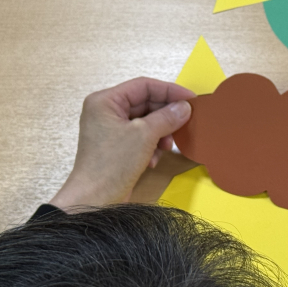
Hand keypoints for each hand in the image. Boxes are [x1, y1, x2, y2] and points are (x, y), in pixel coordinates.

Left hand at [50, 77, 194, 209]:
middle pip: (145, 104)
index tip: (191, 99)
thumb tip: (185, 107)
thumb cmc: (112, 164)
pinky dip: (152, 146)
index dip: (169, 90)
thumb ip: (167, 117)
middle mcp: (106, 112)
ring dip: (161, 133)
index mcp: (105, 101)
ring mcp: (111, 130)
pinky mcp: (118, 147)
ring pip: (146, 122)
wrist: (96, 200)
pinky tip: (153, 160)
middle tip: (185, 123)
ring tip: (166, 147)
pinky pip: (142, 137)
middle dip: (166, 116)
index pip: (143, 86)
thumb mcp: (144, 136)